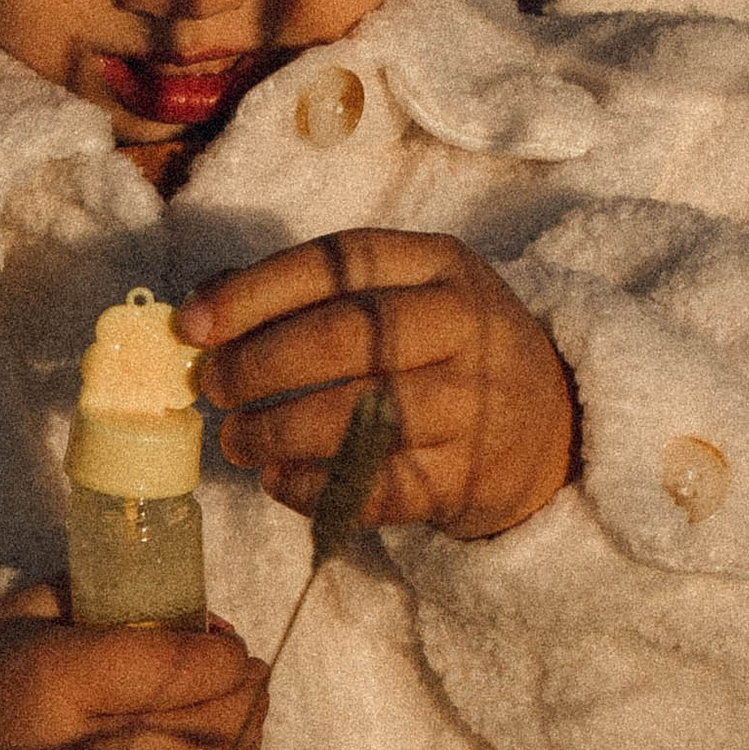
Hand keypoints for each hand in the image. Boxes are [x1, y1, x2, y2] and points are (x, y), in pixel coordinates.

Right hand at [0, 582, 266, 749]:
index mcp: (44, 681)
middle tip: (254, 690)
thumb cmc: (1, 669)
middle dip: (245, 711)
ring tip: (244, 740)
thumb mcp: (41, 606)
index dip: (225, 663)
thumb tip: (213, 630)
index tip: (239, 654)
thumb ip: (122, 601)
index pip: (169, 673)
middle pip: (192, 743)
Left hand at [179, 232, 575, 540]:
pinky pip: (377, 487)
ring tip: (236, 442)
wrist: (555, 426)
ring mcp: (472, 405)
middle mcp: (464, 325)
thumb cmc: (448, 350)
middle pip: (350, 336)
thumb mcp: (405, 294)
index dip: (258, 291)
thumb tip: (202, 305)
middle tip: (213, 387)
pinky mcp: (466, 478)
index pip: (340, 261)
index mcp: (441, 265)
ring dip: (281, 430)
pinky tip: (279, 481)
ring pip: (362, 415)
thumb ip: (313, 293)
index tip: (194, 324)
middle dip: (263, 363)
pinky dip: (314, 487)